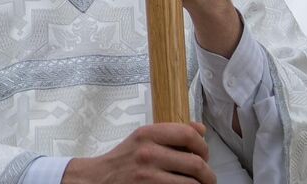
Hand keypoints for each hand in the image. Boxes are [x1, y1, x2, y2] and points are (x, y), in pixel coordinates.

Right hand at [63, 123, 214, 183]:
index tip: (204, 155)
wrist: (98, 179)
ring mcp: (148, 176)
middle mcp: (148, 153)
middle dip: (208, 175)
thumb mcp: (142, 140)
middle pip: (196, 163)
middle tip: (207, 179)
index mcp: (147, 134)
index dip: (204, 147)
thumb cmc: (124, 160)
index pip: (189, 135)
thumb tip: (200, 129)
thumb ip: (171, 134)